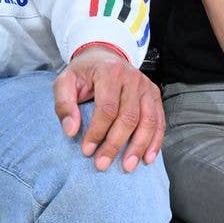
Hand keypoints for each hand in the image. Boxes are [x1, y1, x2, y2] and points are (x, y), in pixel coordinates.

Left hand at [53, 45, 163, 172]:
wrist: (103, 56)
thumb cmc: (83, 73)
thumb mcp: (65, 82)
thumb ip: (64, 104)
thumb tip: (70, 131)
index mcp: (109, 72)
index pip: (107, 108)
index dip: (97, 132)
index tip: (86, 150)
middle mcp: (132, 78)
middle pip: (128, 117)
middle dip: (115, 144)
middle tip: (102, 164)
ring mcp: (146, 86)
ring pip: (148, 121)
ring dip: (138, 147)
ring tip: (127, 166)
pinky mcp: (155, 95)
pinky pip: (159, 121)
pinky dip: (155, 141)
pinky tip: (147, 158)